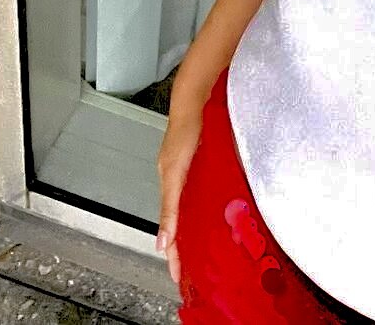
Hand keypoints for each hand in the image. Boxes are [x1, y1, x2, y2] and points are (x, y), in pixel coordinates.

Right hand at [156, 102, 204, 287]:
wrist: (196, 99)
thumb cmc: (186, 130)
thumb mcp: (175, 171)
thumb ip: (169, 207)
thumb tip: (163, 241)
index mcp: (168, 184)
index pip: (169, 228)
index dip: (173, 252)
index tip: (177, 274)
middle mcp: (177, 178)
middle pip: (178, 219)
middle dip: (182, 244)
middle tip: (189, 268)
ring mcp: (189, 169)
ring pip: (189, 206)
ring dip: (192, 226)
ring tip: (199, 247)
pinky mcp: (201, 159)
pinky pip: (199, 190)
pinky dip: (201, 206)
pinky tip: (211, 210)